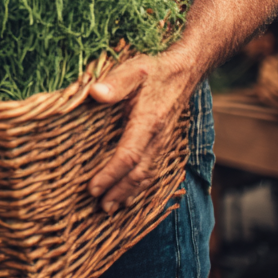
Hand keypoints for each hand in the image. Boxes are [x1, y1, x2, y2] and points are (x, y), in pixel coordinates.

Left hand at [87, 50, 197, 213]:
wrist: (185, 71)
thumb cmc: (155, 70)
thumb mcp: (134, 69)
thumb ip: (115, 82)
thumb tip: (95, 93)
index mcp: (148, 122)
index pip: (129, 156)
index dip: (110, 175)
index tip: (93, 188)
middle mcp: (158, 138)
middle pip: (138, 174)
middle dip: (118, 192)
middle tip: (99, 207)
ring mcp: (163, 142)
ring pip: (147, 176)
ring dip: (129, 193)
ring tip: (111, 208)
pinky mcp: (164, 143)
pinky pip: (153, 170)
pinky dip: (141, 186)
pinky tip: (130, 194)